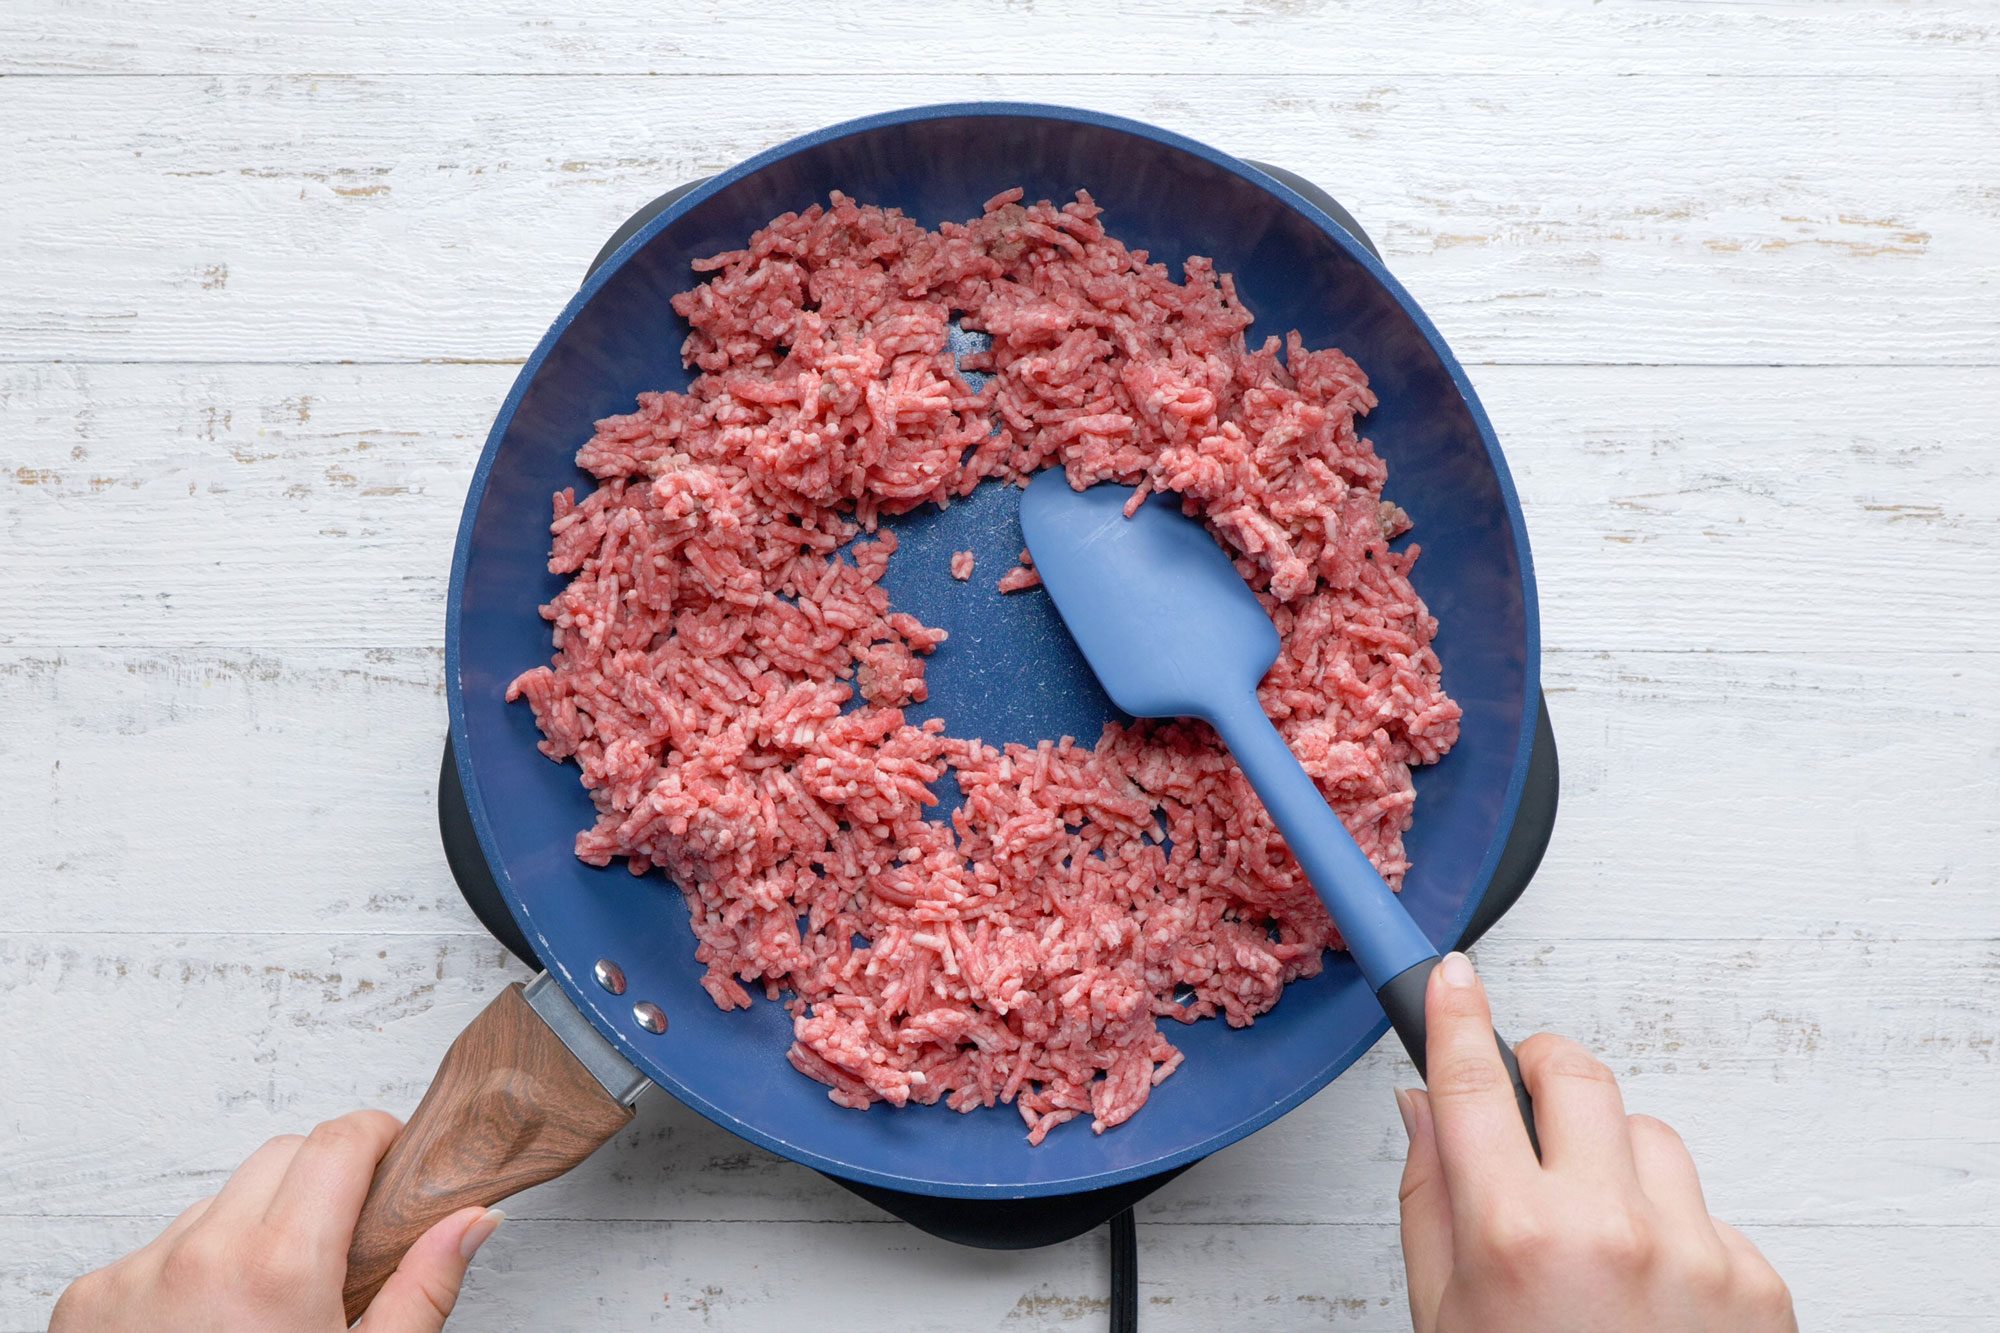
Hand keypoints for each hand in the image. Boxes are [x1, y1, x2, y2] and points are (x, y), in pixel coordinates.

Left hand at [50, 1110, 503, 1331]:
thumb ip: (424, 1288)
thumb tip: (471, 1222)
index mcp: (279, 1270)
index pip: (339, 1141)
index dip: (377, 1137)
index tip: (389, 1154)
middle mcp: (201, 1256)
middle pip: (281, 1156)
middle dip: (320, 1179)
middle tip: (340, 1241)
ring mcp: (135, 1275)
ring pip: (218, 1202)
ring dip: (251, 1228)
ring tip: (264, 1305)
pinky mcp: (88, 1299)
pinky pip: (157, 1248)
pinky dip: (190, 1269)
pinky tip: (207, 1325)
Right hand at [1396, 952, 1794, 1331]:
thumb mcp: (1444, 1317)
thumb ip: (1430, 1201)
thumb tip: (1424, 1109)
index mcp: (1514, 1236)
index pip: (1472, 1084)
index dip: (1456, 1016)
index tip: (1453, 976)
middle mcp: (1610, 1229)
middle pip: (1577, 1076)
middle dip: (1544, 1072)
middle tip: (1526, 1099)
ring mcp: (1694, 1252)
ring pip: (1648, 1136)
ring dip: (1613, 1162)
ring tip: (1594, 1241)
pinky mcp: (1757, 1282)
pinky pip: (1707, 1209)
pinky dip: (1673, 1233)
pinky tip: (1647, 1297)